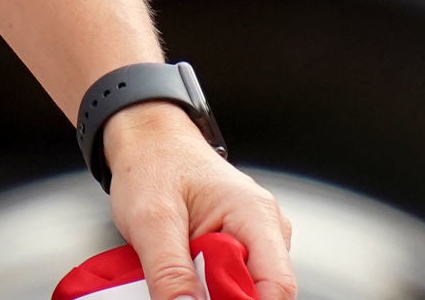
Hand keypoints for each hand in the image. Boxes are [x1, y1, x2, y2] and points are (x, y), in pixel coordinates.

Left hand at [104, 106, 295, 299]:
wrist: (149, 141)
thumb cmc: (154, 164)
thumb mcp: (152, 220)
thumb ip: (170, 271)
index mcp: (256, 215)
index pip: (276, 285)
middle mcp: (266, 229)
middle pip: (260, 292)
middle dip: (222, 298)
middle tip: (183, 286)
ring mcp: (255, 240)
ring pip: (244, 291)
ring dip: (211, 292)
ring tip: (179, 268)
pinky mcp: (240, 249)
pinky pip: (231, 283)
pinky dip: (207, 286)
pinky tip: (185, 271)